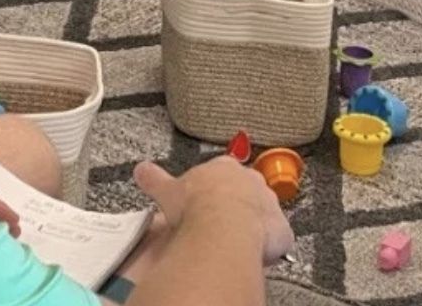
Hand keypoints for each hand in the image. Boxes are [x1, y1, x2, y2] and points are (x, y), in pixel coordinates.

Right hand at [133, 157, 293, 265]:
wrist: (222, 228)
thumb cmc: (195, 206)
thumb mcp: (166, 190)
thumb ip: (154, 178)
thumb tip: (141, 169)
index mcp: (223, 167)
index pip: (222, 173)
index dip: (213, 190)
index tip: (205, 202)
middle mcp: (251, 179)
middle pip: (245, 191)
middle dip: (234, 205)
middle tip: (218, 224)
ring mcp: (269, 202)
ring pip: (262, 213)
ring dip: (252, 225)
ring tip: (233, 241)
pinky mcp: (281, 227)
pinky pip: (275, 237)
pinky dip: (267, 245)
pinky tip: (251, 253)